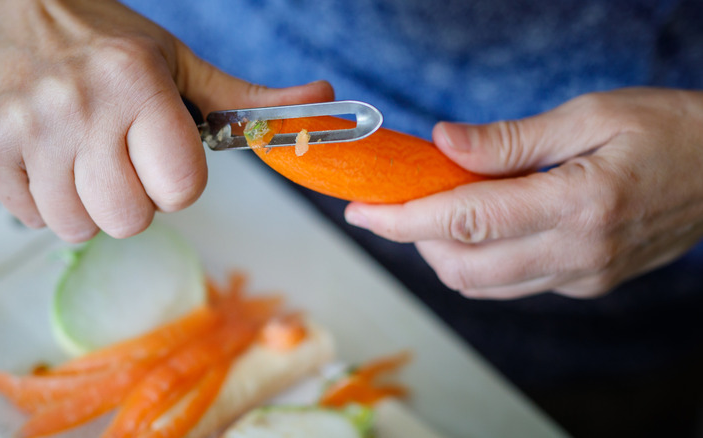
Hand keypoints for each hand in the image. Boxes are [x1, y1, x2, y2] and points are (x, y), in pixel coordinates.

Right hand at [0, 0, 332, 241]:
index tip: (162, 157)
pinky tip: (51, 160)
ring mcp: (27, 132)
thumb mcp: (182, 63)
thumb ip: (250, 98)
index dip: (178, 182)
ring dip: (90, 205)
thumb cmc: (106, 39)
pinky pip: (33, 219)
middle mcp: (79, 109)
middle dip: (135, 200)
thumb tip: (321, 100)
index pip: (181, 188)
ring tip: (84, 159)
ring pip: (80, 227)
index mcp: (136, 85)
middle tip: (121, 159)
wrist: (17, 5)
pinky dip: (47, 201)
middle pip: (130, 220)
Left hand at [344, 88, 702, 298]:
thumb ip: (509, 140)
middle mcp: (578, 254)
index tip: (362, 211)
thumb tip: (442, 142)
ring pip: (483, 285)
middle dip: (415, 240)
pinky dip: (481, 259)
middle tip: (400, 202)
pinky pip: (513, 284)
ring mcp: (584, 276)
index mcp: (578, 204)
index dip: (402, 220)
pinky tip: (482, 224)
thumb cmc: (667, 129)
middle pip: (463, 267)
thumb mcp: (589, 116)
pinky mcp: (587, 283)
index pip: (464, 222)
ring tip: (438, 209)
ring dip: (445, 253)